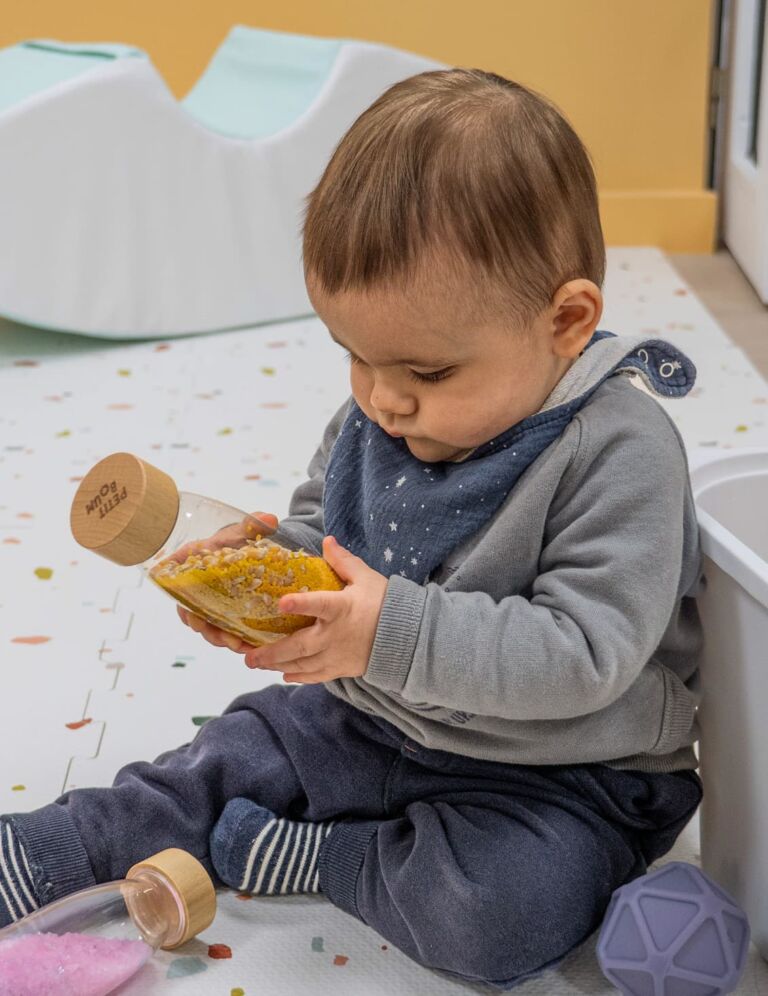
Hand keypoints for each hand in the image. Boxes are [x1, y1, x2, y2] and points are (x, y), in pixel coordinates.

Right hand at [175, 511, 278, 650]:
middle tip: (221, 636)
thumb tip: (269, 519)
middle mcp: (196, 585)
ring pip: (206, 626)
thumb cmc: (242, 537)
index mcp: (192, 561)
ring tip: (237, 645)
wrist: (255, 549)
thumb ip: (254, 523)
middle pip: (189, 611)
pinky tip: (248, 647)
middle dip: (204, 627)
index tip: (190, 614)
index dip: (179, 599)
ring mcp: (208, 602)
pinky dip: (232, 641)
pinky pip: (221, 631)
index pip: (175, 580)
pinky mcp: (222, 614)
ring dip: (219, 638)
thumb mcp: (247, 528)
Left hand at [243, 535, 387, 682]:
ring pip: (302, 663)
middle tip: (248, 655)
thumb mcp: (366, 578)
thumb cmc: (385, 603)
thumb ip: (343, 561)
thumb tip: (327, 541)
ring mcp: (337, 655)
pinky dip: (299, 676)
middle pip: (299, 645)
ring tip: (256, 664)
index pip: (319, 604)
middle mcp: (335, 635)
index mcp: (341, 608)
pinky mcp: (342, 668)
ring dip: (278, 664)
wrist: (407, 636)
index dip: (300, 603)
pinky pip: (316, 676)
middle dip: (272, 651)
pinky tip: (285, 674)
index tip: (281, 602)